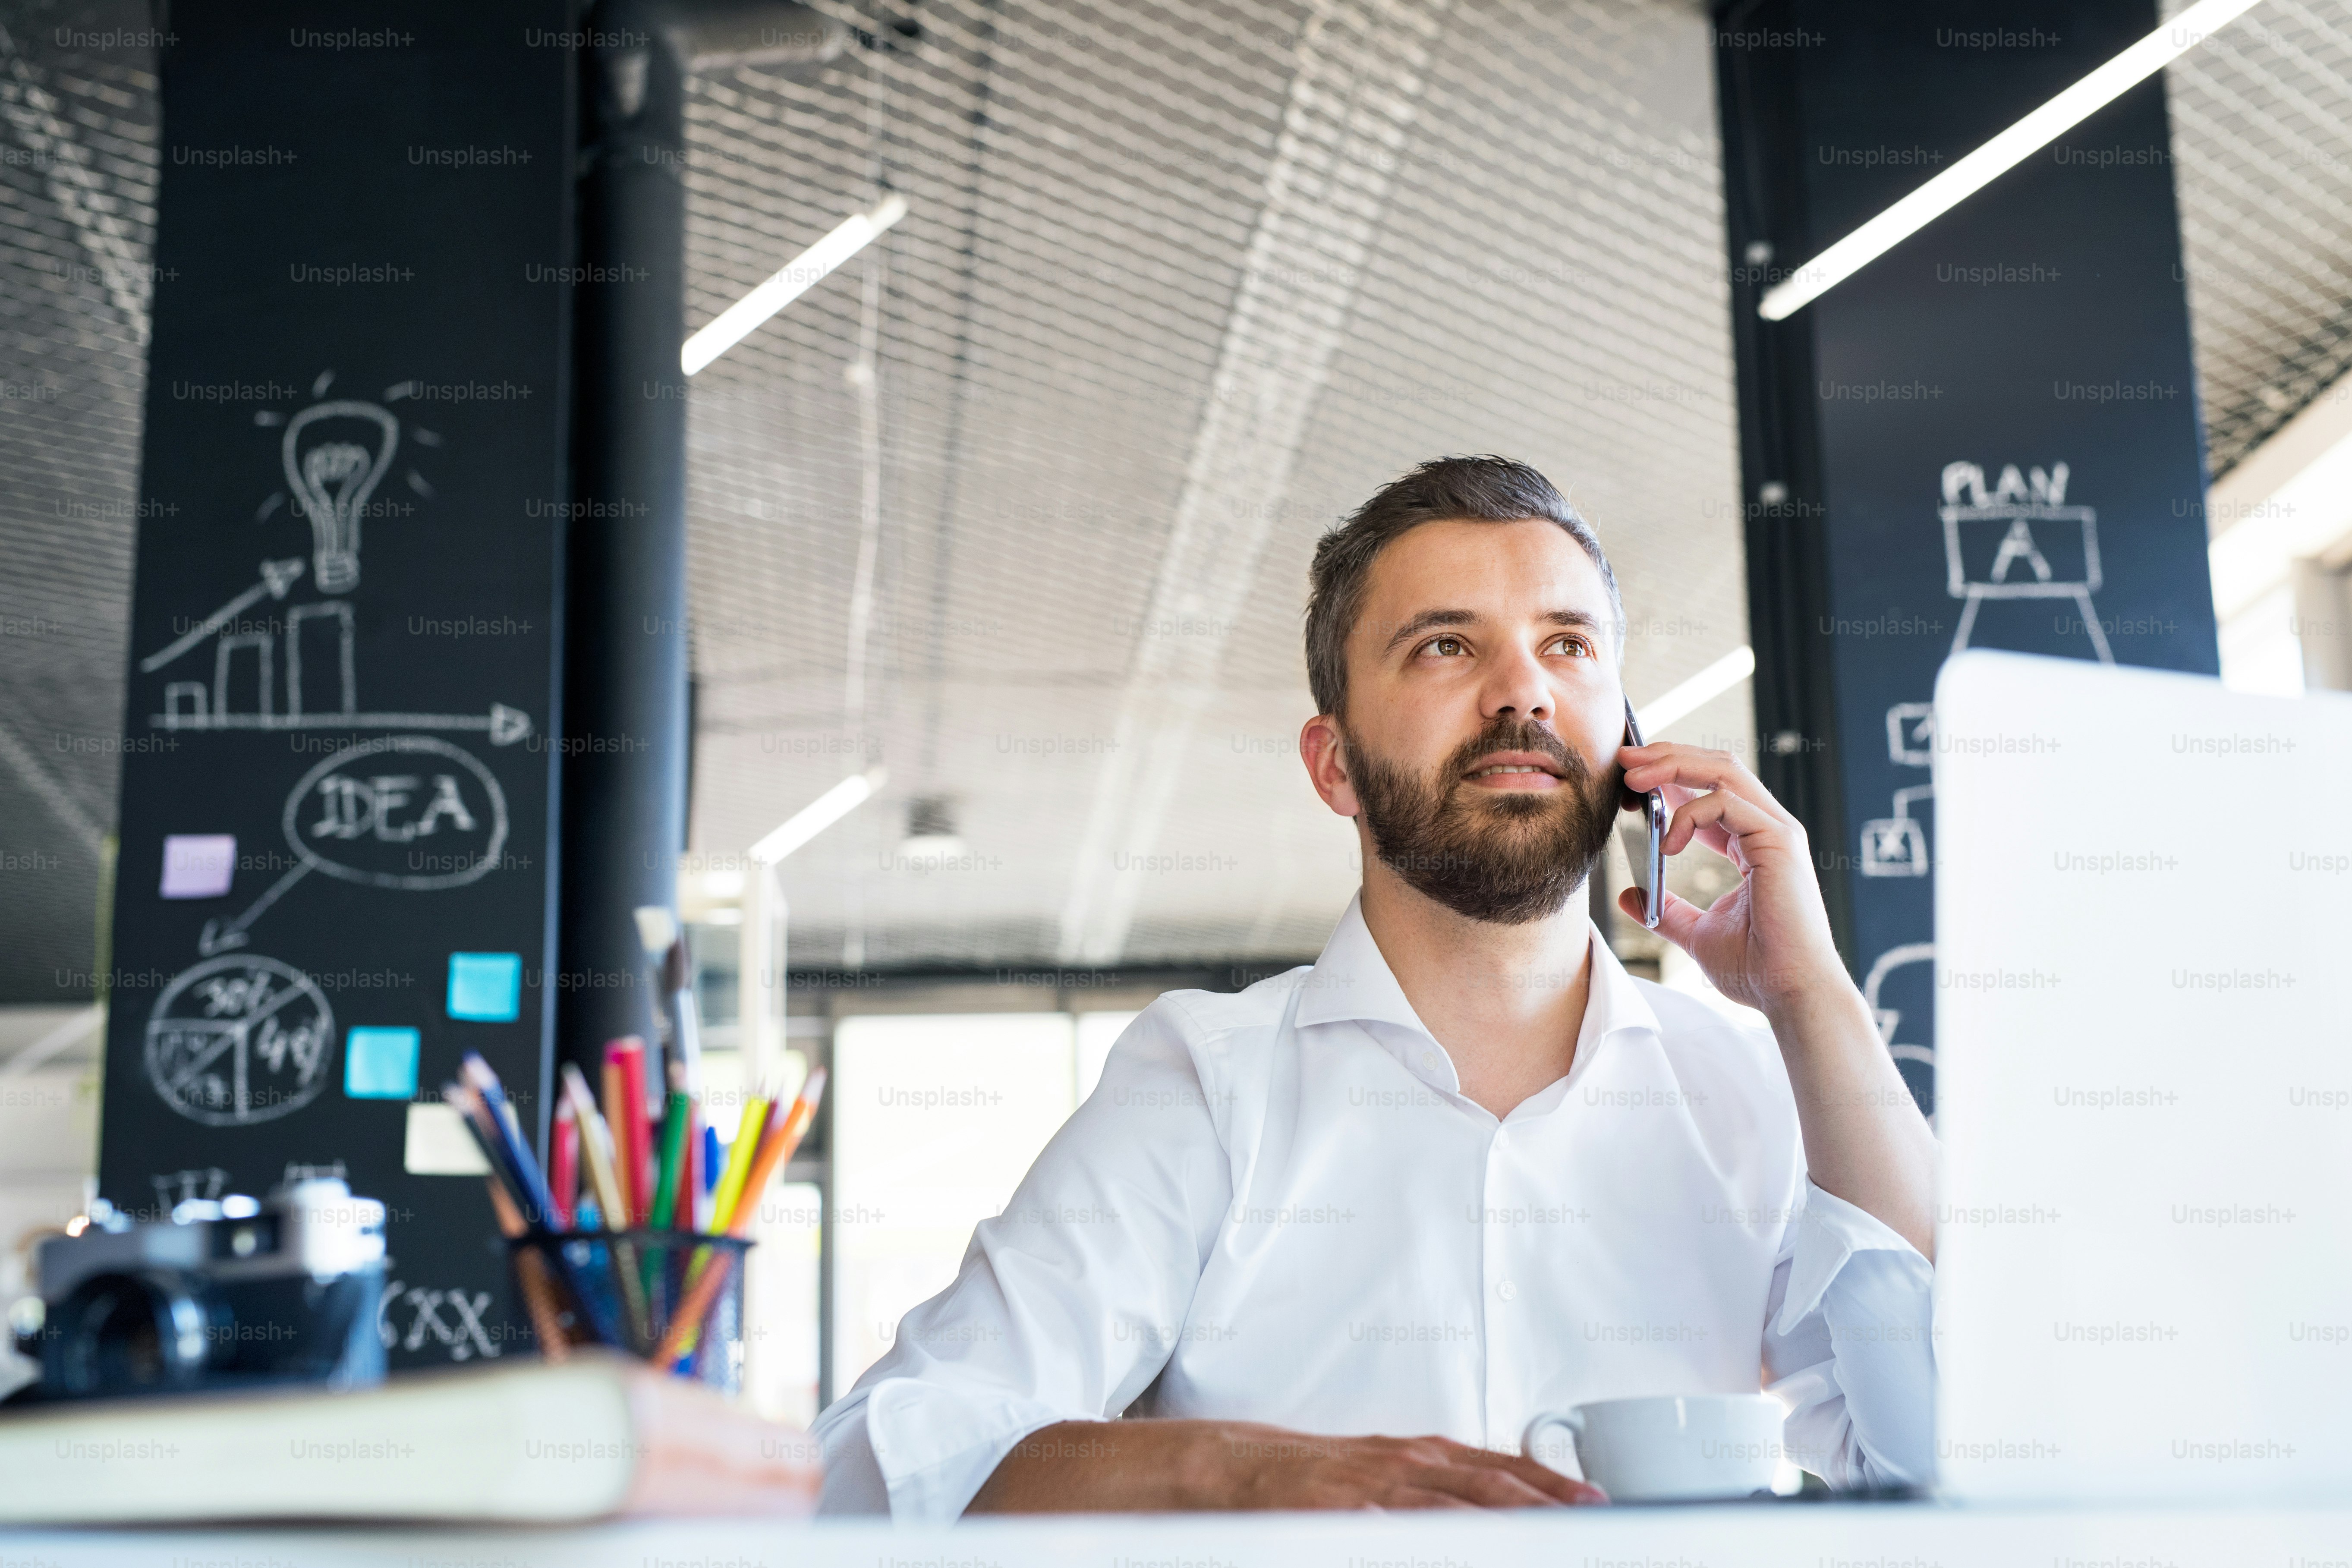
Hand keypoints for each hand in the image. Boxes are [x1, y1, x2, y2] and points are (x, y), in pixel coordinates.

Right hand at [1220, 1427, 1608, 1510]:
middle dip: (1546, 1507)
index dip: (1551, 1484)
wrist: (1246, 1466)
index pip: (1503, 1467)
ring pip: (1455, 1509)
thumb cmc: (1326, 1475)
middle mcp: (1410, 1464)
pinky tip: (1457, 1547)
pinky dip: (1435, 1538)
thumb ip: (1445, 1487)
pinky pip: (1399, 1531)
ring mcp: (1378, 1489)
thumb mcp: (1393, 1469)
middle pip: (1492, 1487)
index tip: (1596, 1501)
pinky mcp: (1344, 1513)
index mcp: (1425, 1455)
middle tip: (1593, 1522)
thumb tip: (1505, 1502)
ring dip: (1506, 1525)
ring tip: (1548, 1539)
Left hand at [1615, 742, 1843, 1020]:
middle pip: (1717, 767)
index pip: (1709, 792)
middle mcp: (1768, 829)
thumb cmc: (1756, 968)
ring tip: (1632, 779)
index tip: (1628, 781)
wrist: (1791, 993)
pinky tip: (1667, 842)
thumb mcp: (1697, 932)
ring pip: (1724, 771)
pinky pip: (1727, 803)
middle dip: (1667, 756)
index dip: (1669, 778)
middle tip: (1624, 758)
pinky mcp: (1779, 841)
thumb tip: (1629, 896)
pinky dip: (1690, 813)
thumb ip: (1666, 911)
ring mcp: (1777, 831)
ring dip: (1673, 766)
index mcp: (1752, 844)